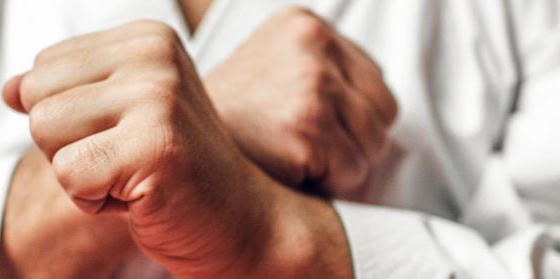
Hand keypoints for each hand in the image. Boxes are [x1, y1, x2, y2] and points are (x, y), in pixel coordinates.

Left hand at [4, 20, 349, 277]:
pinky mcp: (154, 146)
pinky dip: (92, 201)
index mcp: (145, 39)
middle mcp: (153, 56)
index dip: (71, 118)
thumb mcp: (115, 118)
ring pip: (43, 131)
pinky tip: (138, 198)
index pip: (43, 68)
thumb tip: (7, 89)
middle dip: (66, 144)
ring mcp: (156, 97)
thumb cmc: (172, 172)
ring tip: (131, 177)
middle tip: (126, 162)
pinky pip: (67, 174)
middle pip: (36, 97)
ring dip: (78, 173)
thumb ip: (63, 94)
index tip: (126, 137)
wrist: (239, 223)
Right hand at [204, 7, 395, 196]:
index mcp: (305, 24)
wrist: (177, 150)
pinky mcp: (309, 127)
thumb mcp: (272, 68)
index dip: (349, 117)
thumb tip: (373, 100)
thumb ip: (320, 69)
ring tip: (293, 154)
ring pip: (373, 143)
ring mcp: (313, 83)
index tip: (312, 126)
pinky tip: (289, 169)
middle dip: (352, 138)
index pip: (374, 80)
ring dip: (341, 163)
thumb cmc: (228, 123)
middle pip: (382, 108)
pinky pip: (353, 171)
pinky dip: (327, 183)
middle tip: (304, 145)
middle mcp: (313, 43)